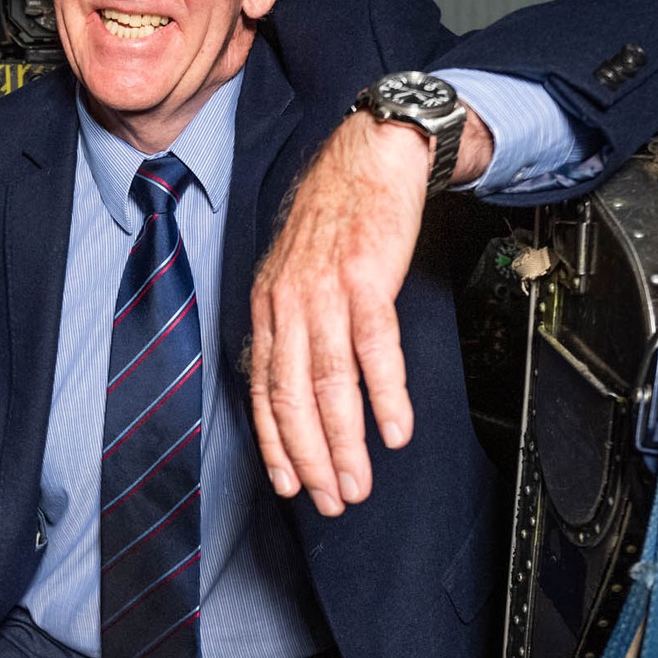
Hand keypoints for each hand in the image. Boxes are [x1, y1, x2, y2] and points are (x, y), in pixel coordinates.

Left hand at [248, 106, 491, 512]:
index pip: (262, 391)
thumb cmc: (336, 217)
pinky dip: (385, 396)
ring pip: (330, 384)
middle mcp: (288, 304)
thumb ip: (293, 325)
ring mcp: (326, 292)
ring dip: (345, 443)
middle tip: (331, 501)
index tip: (289, 486)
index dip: (276, 444)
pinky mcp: (366, 279)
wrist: (368, 157)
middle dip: (310, 459)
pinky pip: (374, 350)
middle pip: (293, 398)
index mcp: (268, 307)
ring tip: (360, 484)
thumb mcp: (295, 271)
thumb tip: (299, 385)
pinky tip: (395, 431)